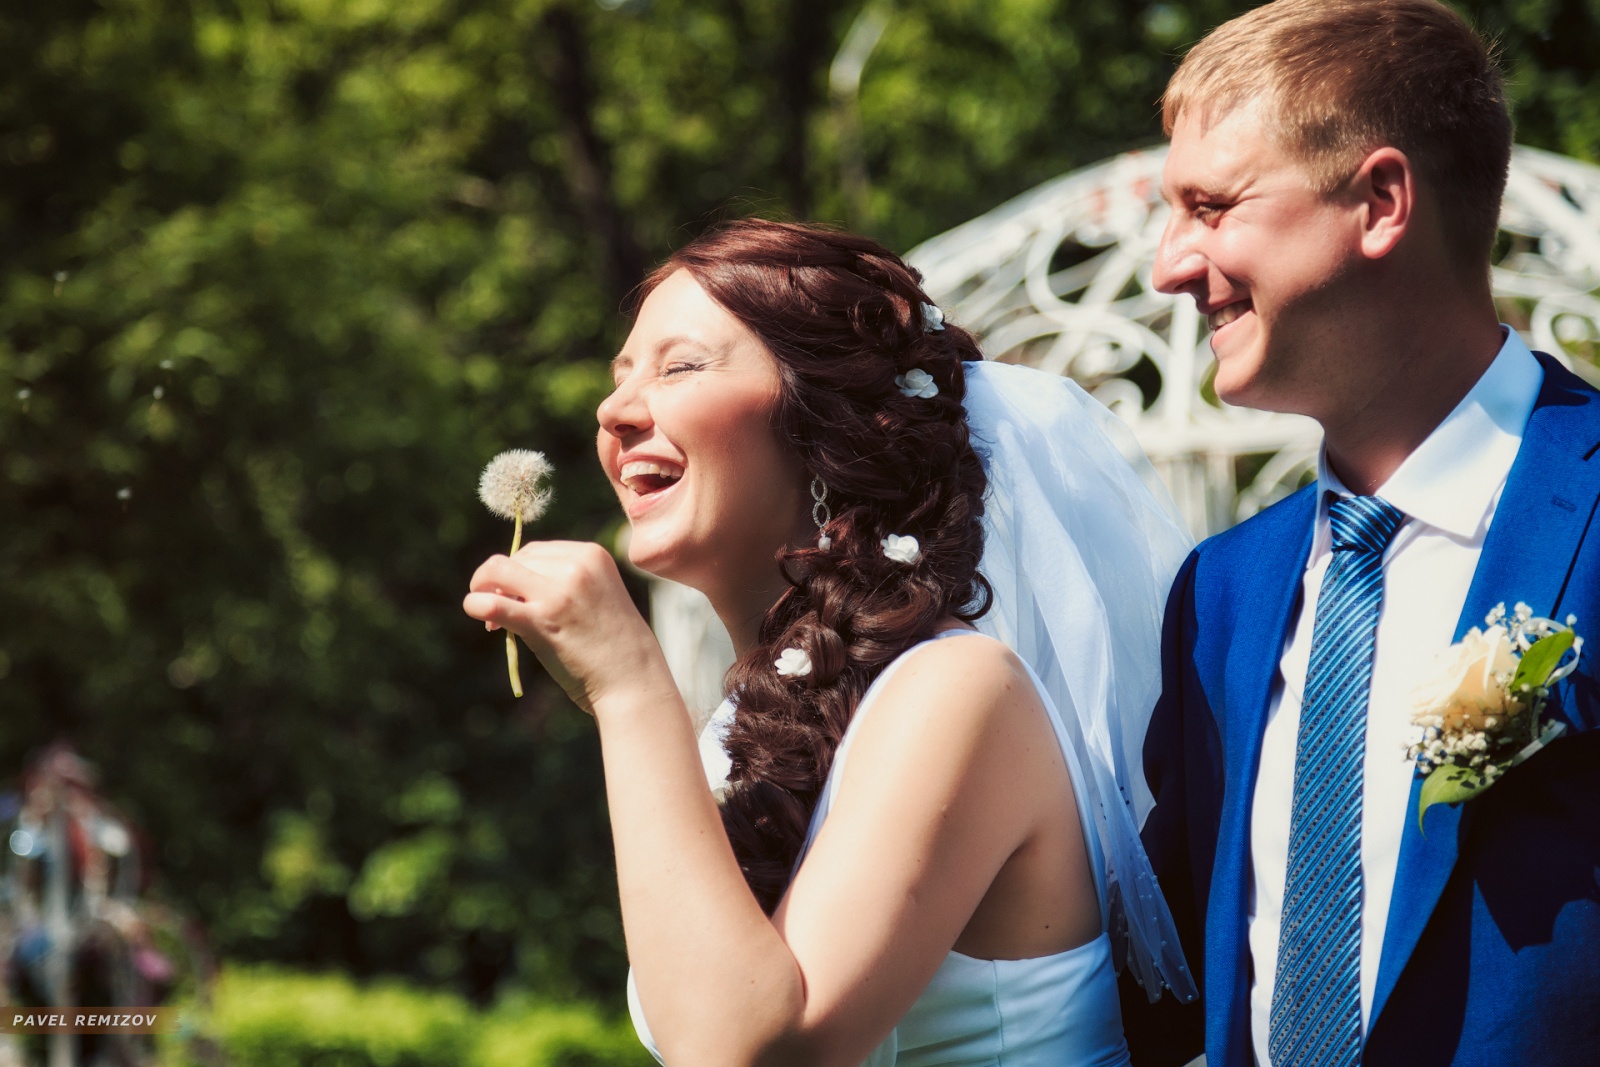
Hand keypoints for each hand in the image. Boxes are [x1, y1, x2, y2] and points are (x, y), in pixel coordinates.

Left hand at [463, 541, 671, 714]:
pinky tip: (483, 620)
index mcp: (592, 555)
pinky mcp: (542, 621)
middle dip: (501, 583)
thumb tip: (509, 582)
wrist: (632, 680)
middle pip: (516, 559)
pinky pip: (491, 603)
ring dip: (483, 590)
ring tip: (491, 619)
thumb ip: (564, 581)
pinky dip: (475, 605)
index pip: (536, 550)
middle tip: (502, 614)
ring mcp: (558, 592)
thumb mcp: (599, 595)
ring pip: (496, 571)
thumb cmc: (614, 645)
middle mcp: (575, 566)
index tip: (519, 597)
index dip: (520, 572)